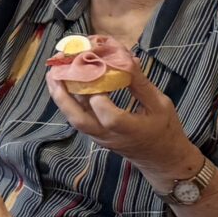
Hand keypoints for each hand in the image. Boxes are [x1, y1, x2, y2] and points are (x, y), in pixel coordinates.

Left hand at [45, 54, 195, 184]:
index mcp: (131, 129)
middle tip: (56, 69)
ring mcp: (99, 137)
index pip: (109, 117)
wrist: (160, 158)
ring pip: (74, 119)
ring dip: (61, 96)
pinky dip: (68, 101)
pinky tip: (63, 84)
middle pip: (80, 119)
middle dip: (64, 95)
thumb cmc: (165, 128)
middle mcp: (110, 135)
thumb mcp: (160, 104)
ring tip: (53, 73)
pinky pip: (77, 117)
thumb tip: (125, 58)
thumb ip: (140, 84)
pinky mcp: (95, 134)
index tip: (98, 74)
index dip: (101, 97)